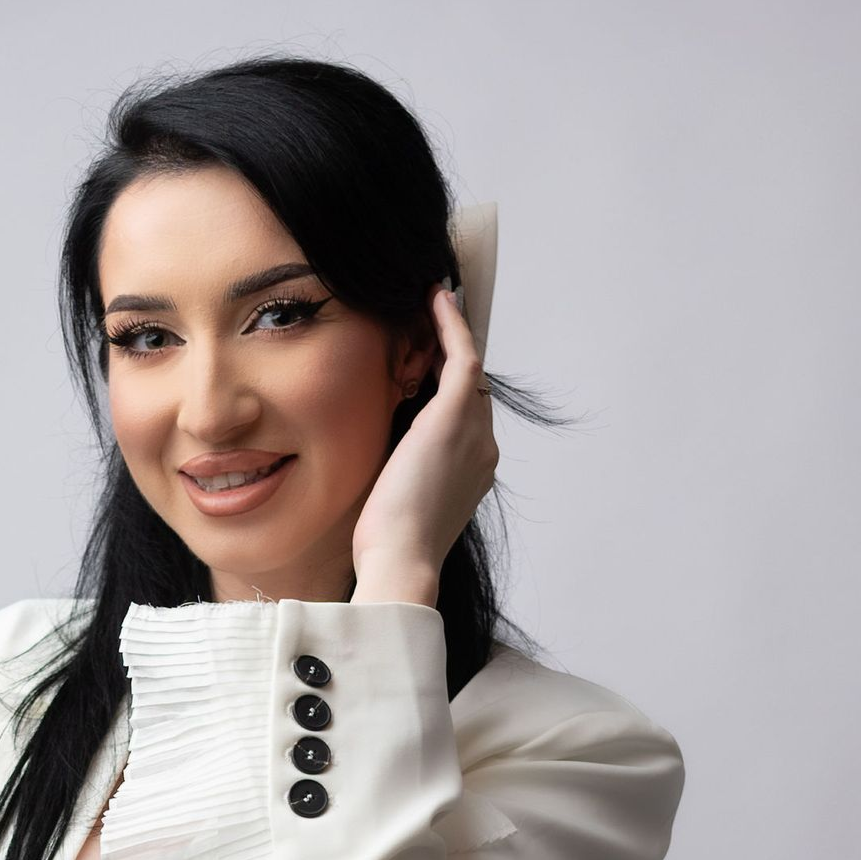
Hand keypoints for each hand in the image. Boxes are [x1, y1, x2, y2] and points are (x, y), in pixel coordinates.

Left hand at [350, 285, 499, 584]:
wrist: (402, 560)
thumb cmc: (389, 545)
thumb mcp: (394, 502)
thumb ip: (398, 472)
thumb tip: (378, 455)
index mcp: (469, 473)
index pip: (461, 416)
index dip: (444, 385)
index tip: (425, 361)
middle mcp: (482, 450)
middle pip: (468, 389)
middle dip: (448, 353)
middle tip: (427, 317)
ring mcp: (476, 433)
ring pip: (466, 370)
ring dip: (448, 334)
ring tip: (428, 303)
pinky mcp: (457, 418)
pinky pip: (462, 357)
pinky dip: (450, 325)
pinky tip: (434, 299)